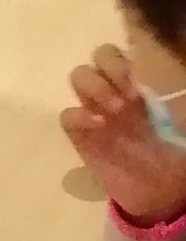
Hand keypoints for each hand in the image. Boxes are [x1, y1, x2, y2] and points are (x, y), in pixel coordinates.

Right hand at [62, 44, 185, 222]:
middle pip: (99, 55)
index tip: (137, 84)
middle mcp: (115, 90)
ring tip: (112, 113)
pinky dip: (78, 117)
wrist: (156, 189)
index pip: (124, 51)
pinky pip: (66, 114)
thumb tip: (147, 87)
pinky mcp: (79, 135)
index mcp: (139, 83)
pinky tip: (95, 128)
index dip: (126, 60)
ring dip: (94, 88)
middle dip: (110, 68)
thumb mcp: (175, 122)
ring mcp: (95, 110)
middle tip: (125, 97)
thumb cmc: (169, 154)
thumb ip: (160, 102)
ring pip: (79, 76)